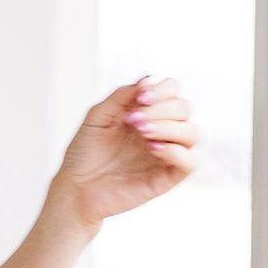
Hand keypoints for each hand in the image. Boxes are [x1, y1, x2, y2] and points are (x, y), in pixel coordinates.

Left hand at [52, 77, 196, 229]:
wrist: (76, 188)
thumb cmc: (84, 152)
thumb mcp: (97, 117)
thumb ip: (122, 96)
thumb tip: (148, 79)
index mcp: (147, 112)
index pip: (172, 90)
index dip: (163, 89)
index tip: (140, 97)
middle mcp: (161, 130)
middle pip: (184, 108)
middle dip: (162, 108)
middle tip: (135, 120)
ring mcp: (166, 153)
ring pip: (191, 133)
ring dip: (169, 127)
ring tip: (142, 132)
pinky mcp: (168, 177)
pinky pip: (190, 162)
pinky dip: (176, 151)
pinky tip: (153, 148)